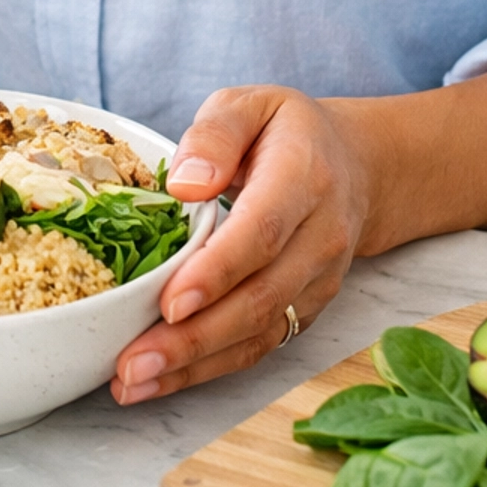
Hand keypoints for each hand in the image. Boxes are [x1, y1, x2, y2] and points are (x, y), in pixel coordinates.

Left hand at [111, 86, 371, 404]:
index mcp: (304, 176)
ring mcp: (318, 281)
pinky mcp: (307, 309)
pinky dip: (209, 369)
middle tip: (132, 362)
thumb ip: (214, 134)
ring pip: (259, 332)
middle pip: (259, 297)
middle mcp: (321, 237)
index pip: (262, 232)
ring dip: (194, 365)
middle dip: (193, 338)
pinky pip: (260, 346)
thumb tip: (184, 184)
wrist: (354, 166)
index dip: (217, 272)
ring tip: (132, 382)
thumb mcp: (249, 104)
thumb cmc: (285, 132)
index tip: (170, 303)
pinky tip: (160, 380)